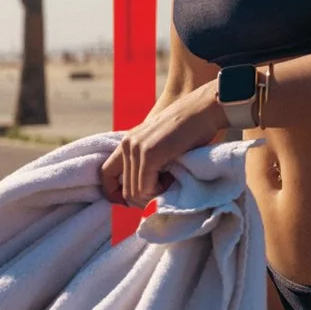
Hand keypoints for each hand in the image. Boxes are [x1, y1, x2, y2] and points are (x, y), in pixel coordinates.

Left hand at [99, 84, 227, 207]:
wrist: (204, 109)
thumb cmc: (191, 128)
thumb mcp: (161, 144)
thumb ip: (148, 160)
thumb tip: (144, 192)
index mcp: (128, 142)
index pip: (106, 175)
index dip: (115, 193)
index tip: (136, 200)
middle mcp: (127, 144)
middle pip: (123, 190)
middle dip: (143, 200)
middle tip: (164, 192)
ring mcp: (137, 148)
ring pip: (134, 193)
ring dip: (153, 196)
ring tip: (170, 183)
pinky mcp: (150, 154)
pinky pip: (146, 188)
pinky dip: (159, 191)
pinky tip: (172, 180)